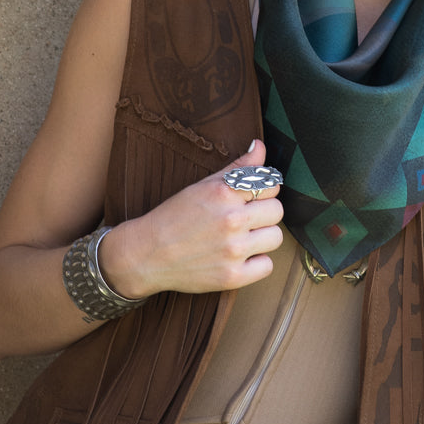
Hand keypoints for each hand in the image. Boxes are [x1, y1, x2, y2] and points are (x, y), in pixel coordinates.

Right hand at [99, 139, 284, 297]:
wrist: (147, 254)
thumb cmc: (175, 216)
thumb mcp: (204, 185)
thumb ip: (238, 167)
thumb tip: (261, 146)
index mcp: (224, 193)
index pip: (271, 184)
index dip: (263, 191)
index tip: (251, 197)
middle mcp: (231, 220)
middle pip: (277, 211)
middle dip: (264, 213)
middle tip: (245, 218)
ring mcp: (233, 250)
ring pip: (276, 237)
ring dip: (263, 237)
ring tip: (243, 237)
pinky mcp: (232, 276)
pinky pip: (267, 266)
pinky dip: (256, 262)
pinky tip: (240, 257)